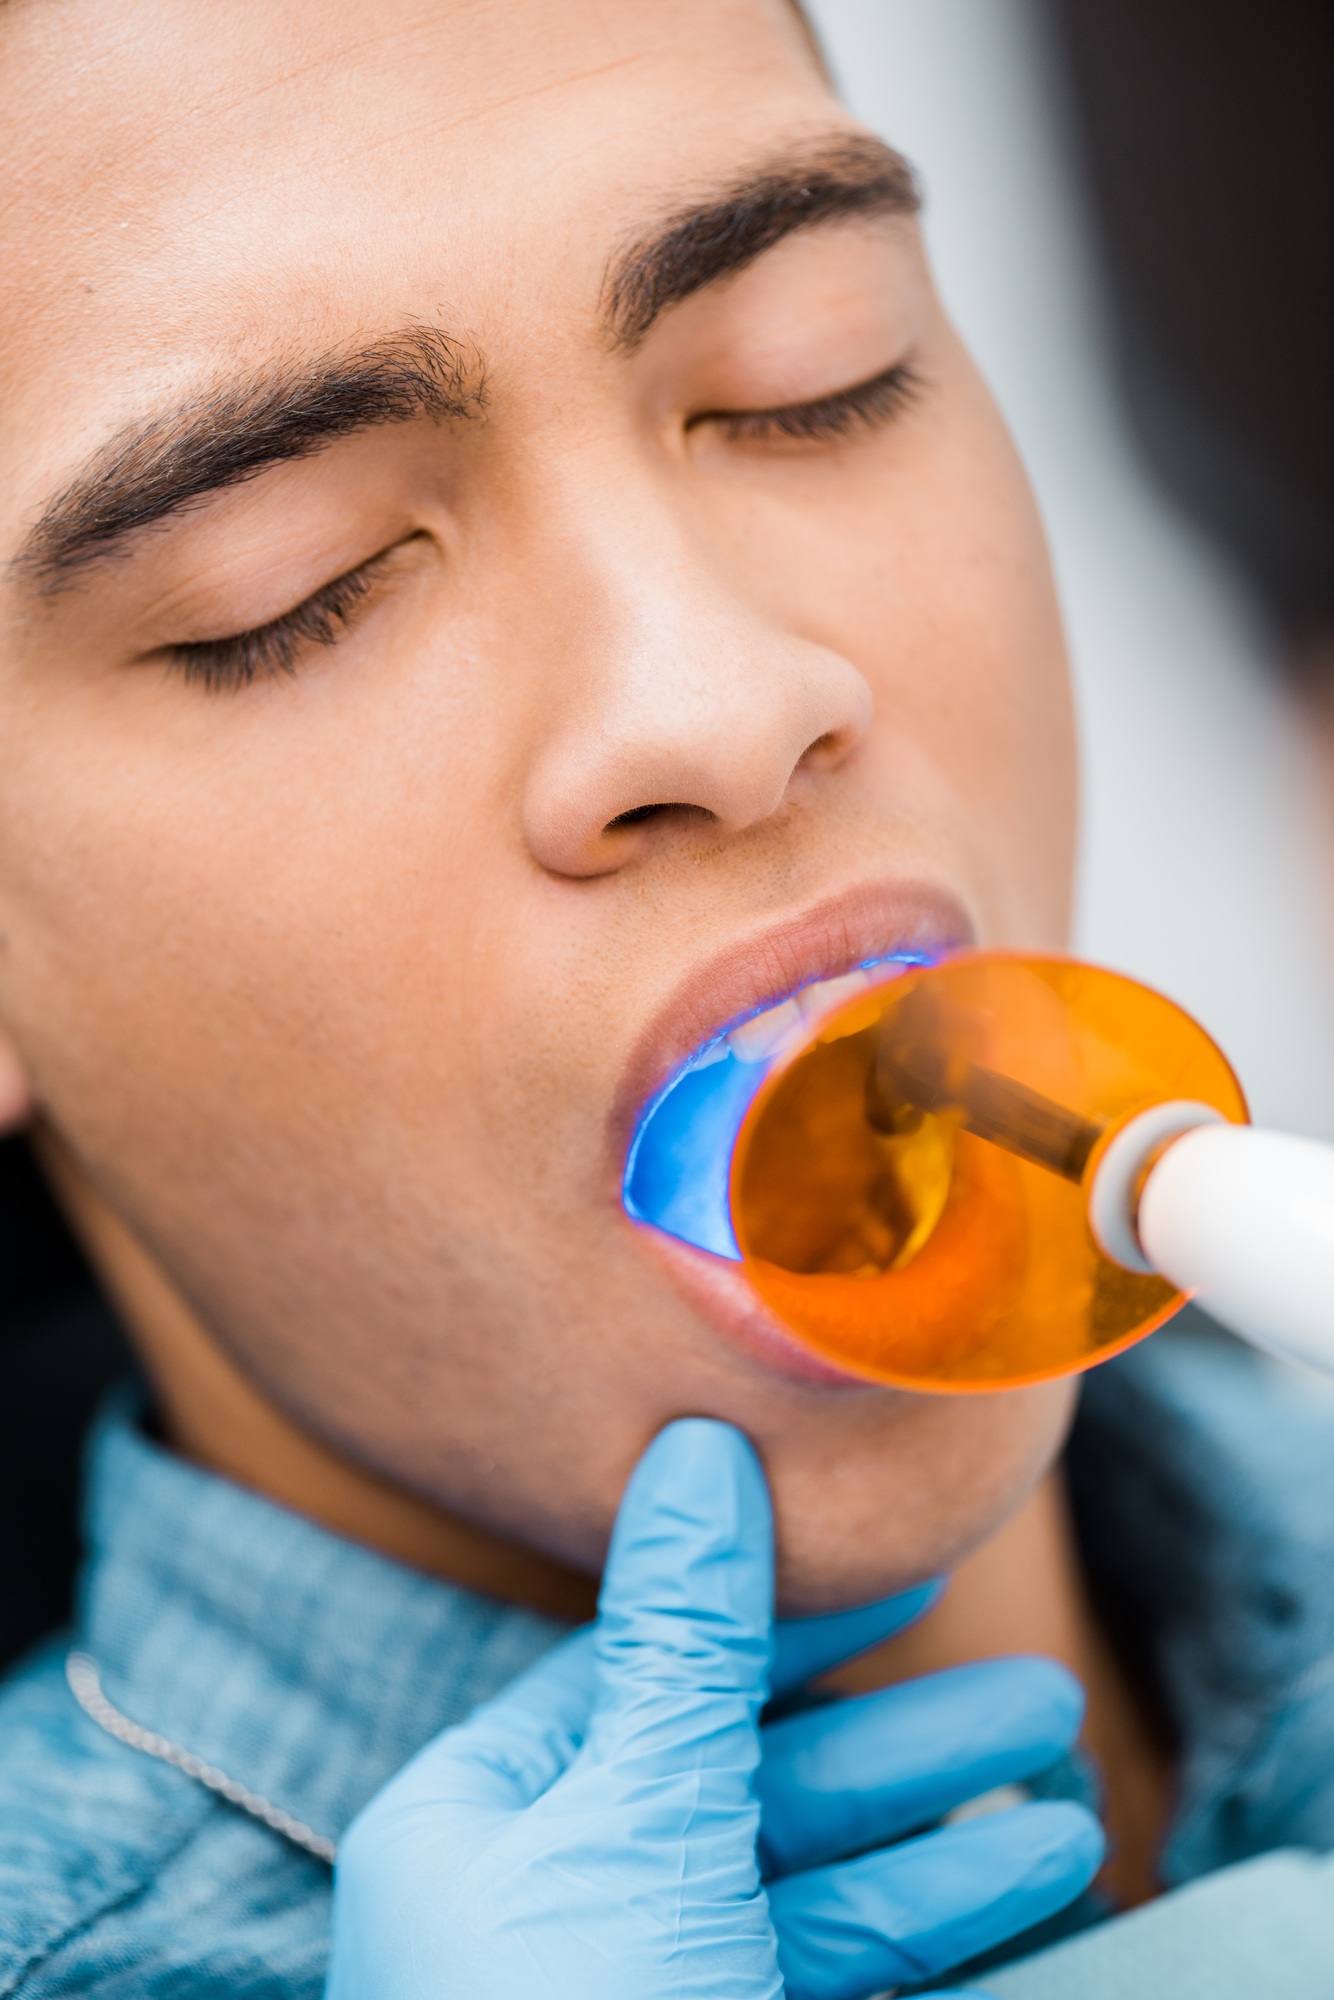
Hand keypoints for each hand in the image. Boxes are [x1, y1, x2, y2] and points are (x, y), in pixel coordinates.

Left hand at [326, 1420, 1100, 1998]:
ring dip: (938, 1829)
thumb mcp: (641, 1818)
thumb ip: (685, 1641)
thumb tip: (698, 1452)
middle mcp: (547, 1898)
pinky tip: (1029, 1873)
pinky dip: (931, 1919)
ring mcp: (639, 1983)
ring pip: (806, 1877)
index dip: (772, 1614)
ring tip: (1065, 1776)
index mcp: (476, 1821)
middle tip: (1030, 1689)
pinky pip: (833, 1962)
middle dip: (896, 1736)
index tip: (893, 1570)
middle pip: (745, 1773)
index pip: (641, 1670)